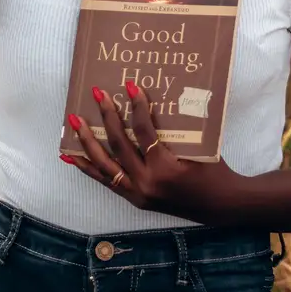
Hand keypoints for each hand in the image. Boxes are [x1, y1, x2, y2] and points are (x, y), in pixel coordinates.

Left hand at [63, 82, 244, 224]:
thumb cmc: (213, 171)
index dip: (136, 107)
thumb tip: (151, 101)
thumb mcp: (197, 147)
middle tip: (98, 93)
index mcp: (164, 169)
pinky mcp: (134, 199)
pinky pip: (104, 181)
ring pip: (103, 165)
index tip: (130, 86)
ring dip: (87, 141)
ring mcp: (136, 194)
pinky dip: (87, 167)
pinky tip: (71, 156)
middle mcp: (145, 184)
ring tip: (73, 121)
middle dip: (106, 116)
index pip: (144, 132)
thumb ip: (174, 130)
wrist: (219, 206)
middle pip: (118, 145)